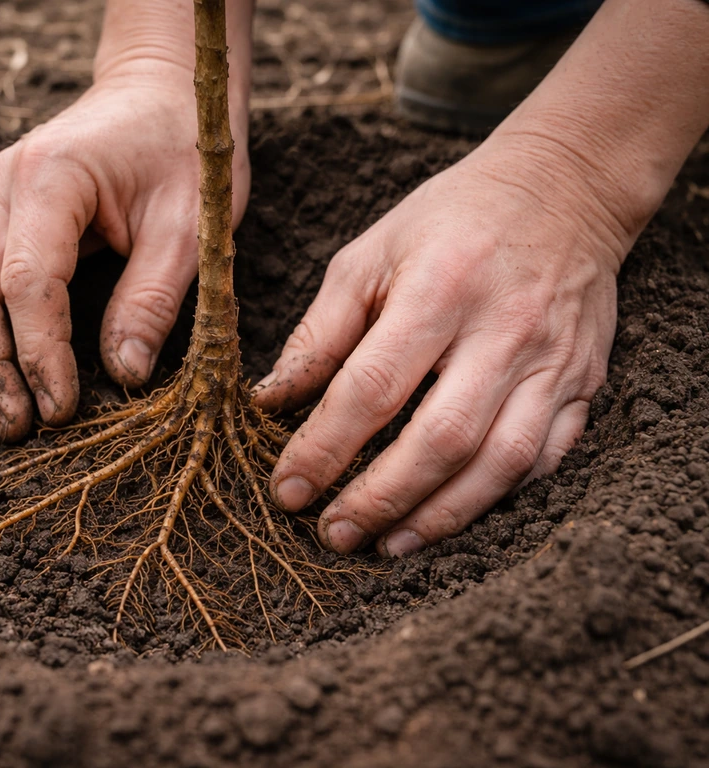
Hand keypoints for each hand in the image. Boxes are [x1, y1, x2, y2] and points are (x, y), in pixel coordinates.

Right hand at [0, 64, 249, 439]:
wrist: (159, 90)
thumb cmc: (183, 149)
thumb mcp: (191, 224)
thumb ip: (154, 297)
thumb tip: (126, 375)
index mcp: (52, 177)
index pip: (26, 281)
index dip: (40, 353)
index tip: (63, 408)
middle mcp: (0, 186)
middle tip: (19, 429)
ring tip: (1, 417)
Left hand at [253, 134, 629, 557]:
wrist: (563, 189)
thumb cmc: (448, 221)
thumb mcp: (368, 256)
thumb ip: (320, 333)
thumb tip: (272, 402)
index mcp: (437, 290)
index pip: (371, 388)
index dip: (325, 448)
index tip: (288, 489)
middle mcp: (501, 331)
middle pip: (439, 438)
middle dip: (380, 497)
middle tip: (333, 533)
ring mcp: (551, 362)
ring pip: (498, 462)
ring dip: (439, 516)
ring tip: (386, 545)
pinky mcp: (582, 381)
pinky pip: (546, 457)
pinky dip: (495, 496)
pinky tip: (450, 516)